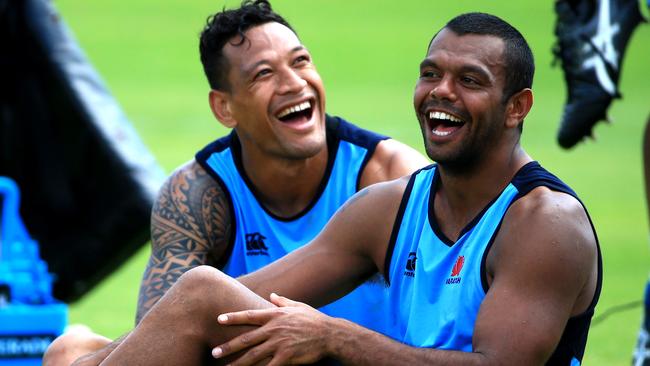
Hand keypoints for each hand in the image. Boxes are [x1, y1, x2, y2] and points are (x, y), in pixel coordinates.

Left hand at [212, 293, 331, 365]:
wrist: (330, 334)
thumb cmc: (314, 319)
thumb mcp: (298, 306)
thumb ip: (283, 301)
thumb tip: (272, 295)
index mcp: (276, 315)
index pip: (250, 315)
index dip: (233, 317)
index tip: (219, 319)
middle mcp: (275, 329)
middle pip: (247, 339)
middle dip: (229, 346)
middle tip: (214, 352)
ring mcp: (280, 343)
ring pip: (254, 355)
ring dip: (238, 362)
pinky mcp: (287, 357)